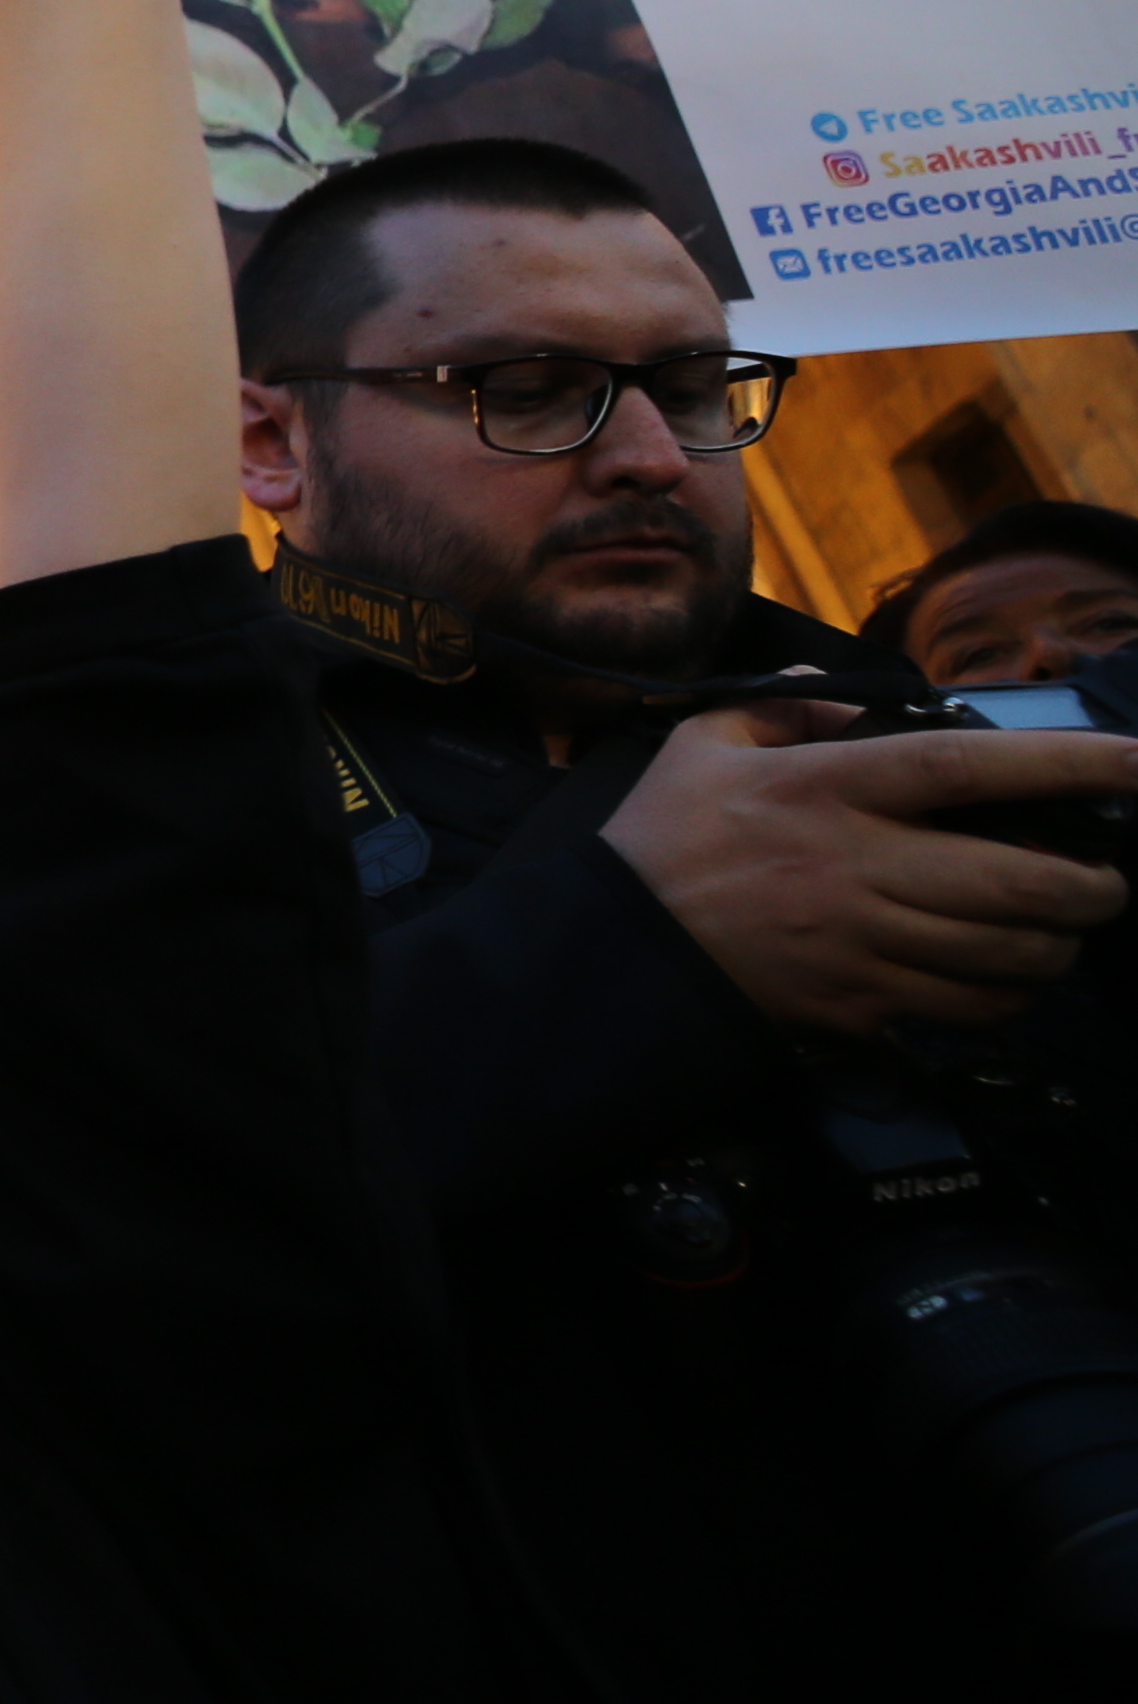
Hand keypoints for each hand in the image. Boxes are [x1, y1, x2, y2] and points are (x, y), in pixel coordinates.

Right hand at [602, 702, 1137, 1034]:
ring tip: (1065, 927)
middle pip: (1016, 881)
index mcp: (827, 790)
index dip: (1065, 764)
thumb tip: (846, 696)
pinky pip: (966, 1007)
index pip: (967, 768)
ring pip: (1004, 953)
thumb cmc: (663, 838)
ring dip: (1057, 944)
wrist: (615, 950)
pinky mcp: (856, 1002)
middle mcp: (855, 867)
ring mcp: (860, 943)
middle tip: (1109, 879)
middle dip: (1091, 886)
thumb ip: (786, 708)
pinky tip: (1005, 976)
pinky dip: (1008, 996)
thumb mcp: (705, 743)